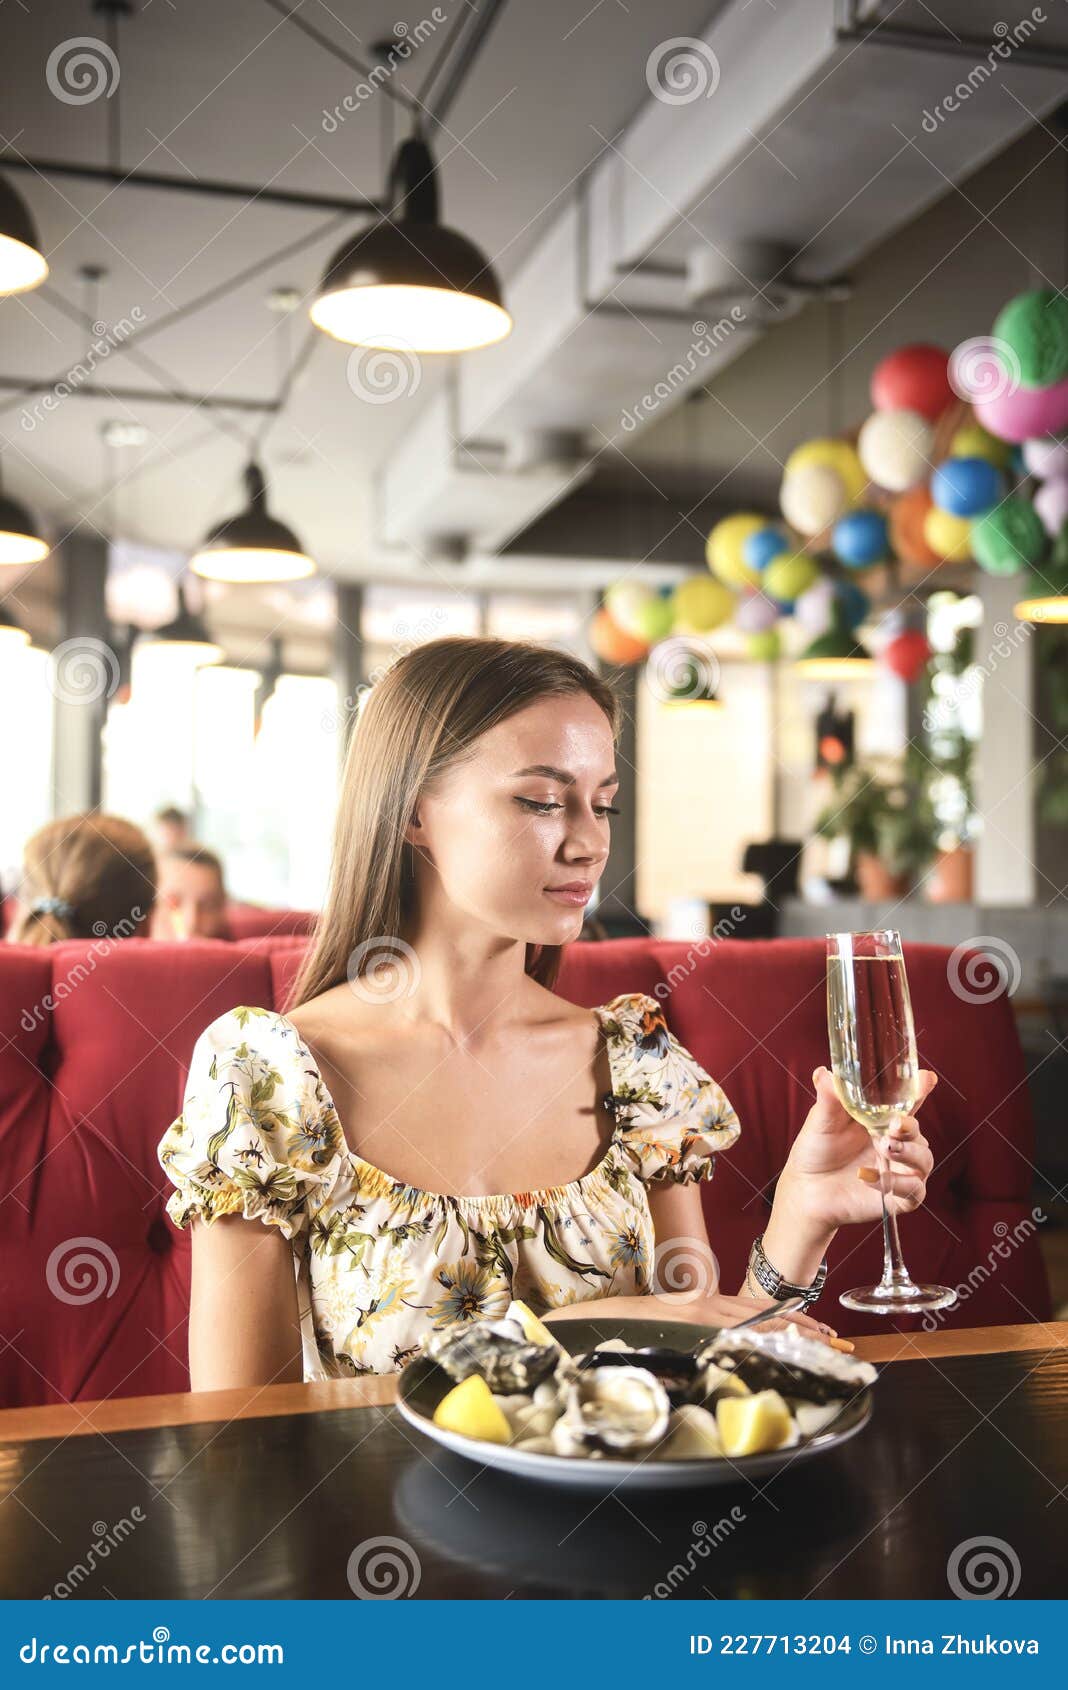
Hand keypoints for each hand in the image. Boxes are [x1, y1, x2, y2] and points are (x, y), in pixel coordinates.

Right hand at [639, 1290, 848, 1348]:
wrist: (609, 1319)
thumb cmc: (644, 1325)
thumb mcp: (682, 1321)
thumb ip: (708, 1326)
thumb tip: (735, 1342)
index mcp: (712, 1302)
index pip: (763, 1308)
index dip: (795, 1316)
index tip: (821, 1329)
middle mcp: (713, 1305)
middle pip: (769, 1314)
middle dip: (806, 1327)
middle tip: (836, 1340)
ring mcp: (704, 1317)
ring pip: (760, 1323)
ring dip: (795, 1334)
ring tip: (823, 1345)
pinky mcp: (694, 1328)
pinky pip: (736, 1335)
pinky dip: (762, 1340)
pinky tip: (781, 1347)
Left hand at [779, 1065, 936, 1233]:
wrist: (807, 1189)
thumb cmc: (817, 1150)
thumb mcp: (821, 1121)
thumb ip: (829, 1098)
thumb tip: (823, 1073)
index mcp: (883, 1119)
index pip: (907, 1102)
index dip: (920, 1089)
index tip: (927, 1078)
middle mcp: (898, 1143)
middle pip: (918, 1131)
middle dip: (911, 1126)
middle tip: (896, 1124)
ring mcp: (901, 1171)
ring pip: (924, 1160)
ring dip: (910, 1153)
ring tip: (886, 1148)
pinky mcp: (899, 1198)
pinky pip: (913, 1191)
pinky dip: (896, 1184)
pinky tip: (869, 1178)